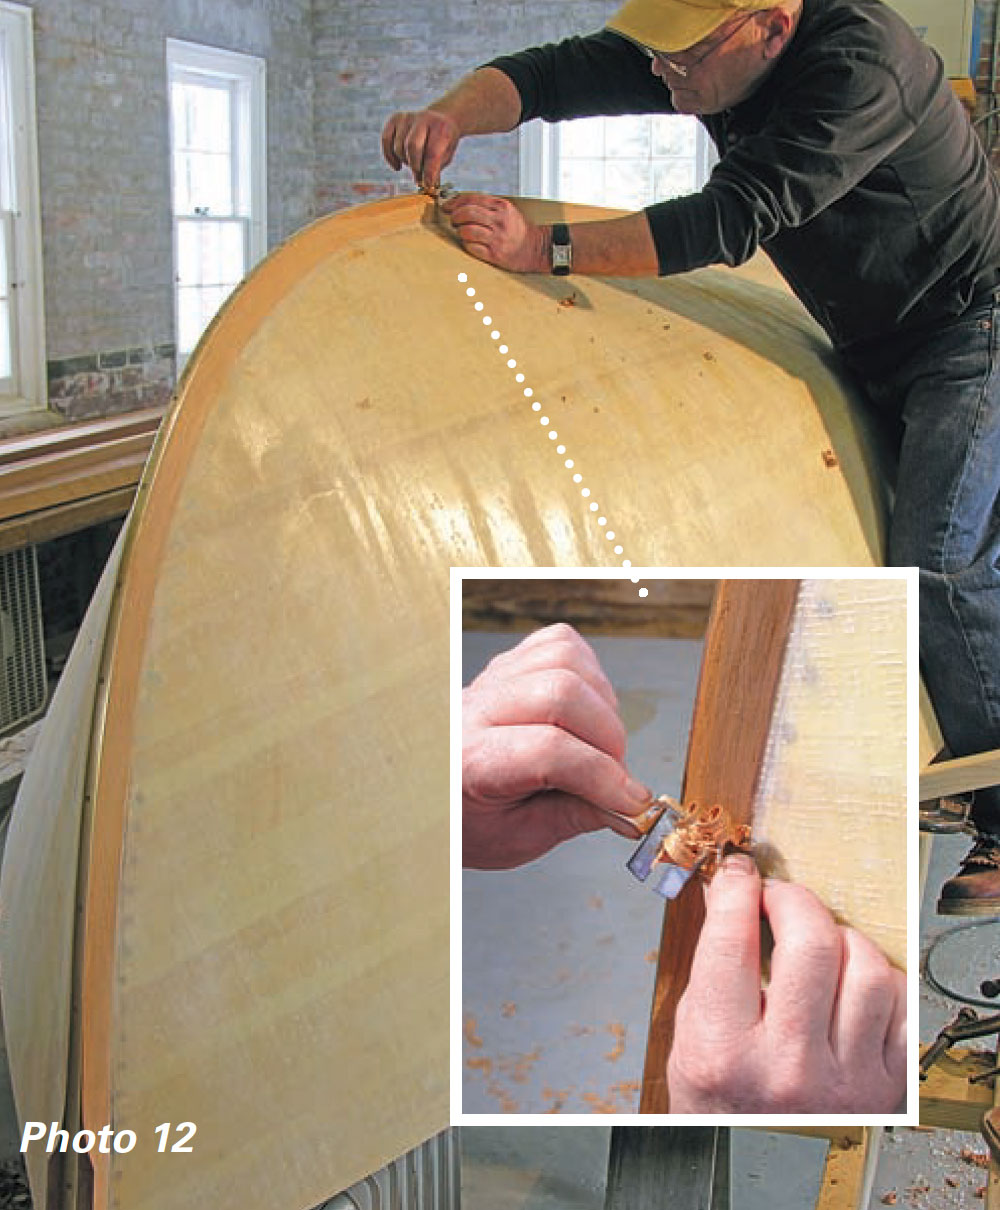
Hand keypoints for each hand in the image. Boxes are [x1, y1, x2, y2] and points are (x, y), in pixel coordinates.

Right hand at [381, 108, 459, 188]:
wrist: (441, 119)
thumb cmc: (443, 143)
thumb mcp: (446, 156)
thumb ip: (435, 169)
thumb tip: (425, 186)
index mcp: (441, 128)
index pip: (432, 152)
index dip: (428, 172)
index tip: (428, 185)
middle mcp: (424, 118)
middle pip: (411, 146)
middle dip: (414, 166)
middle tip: (418, 175)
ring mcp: (408, 117)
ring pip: (398, 146)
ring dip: (404, 161)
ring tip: (414, 165)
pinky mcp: (395, 118)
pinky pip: (385, 139)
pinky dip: (389, 156)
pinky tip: (397, 166)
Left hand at [441, 193, 546, 271]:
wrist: (537, 249)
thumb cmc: (519, 231)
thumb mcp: (507, 211)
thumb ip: (488, 206)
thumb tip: (462, 205)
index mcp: (501, 207)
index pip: (472, 199)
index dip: (455, 202)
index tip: (448, 207)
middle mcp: (499, 221)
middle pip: (467, 213)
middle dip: (455, 216)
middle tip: (453, 220)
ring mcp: (497, 239)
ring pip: (467, 231)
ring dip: (460, 231)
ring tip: (462, 232)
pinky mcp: (495, 254)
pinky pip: (472, 248)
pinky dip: (467, 245)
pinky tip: (469, 243)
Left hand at [463, 623, 652, 868]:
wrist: (438, 789)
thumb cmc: (471, 816)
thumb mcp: (518, 836)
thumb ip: (576, 816)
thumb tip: (630, 808)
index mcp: (472, 760)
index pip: (549, 751)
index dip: (604, 777)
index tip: (632, 802)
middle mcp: (478, 709)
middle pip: (561, 693)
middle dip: (608, 739)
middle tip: (616, 776)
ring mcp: (493, 678)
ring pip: (565, 659)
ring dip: (602, 702)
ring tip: (601, 743)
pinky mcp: (509, 662)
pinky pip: (561, 644)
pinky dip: (589, 673)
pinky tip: (588, 707)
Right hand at [667, 853, 906, 1112]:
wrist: (755, 1166)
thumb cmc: (720, 1103)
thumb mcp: (691, 1036)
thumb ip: (712, 965)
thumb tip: (731, 890)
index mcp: (723, 1053)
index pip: (732, 939)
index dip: (739, 889)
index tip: (742, 873)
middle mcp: (787, 1069)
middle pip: (810, 943)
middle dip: (792, 900)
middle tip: (779, 898)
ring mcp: (845, 1082)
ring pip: (866, 967)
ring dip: (840, 938)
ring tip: (818, 943)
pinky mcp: (887, 1089)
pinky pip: (902, 1003)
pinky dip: (879, 976)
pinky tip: (851, 980)